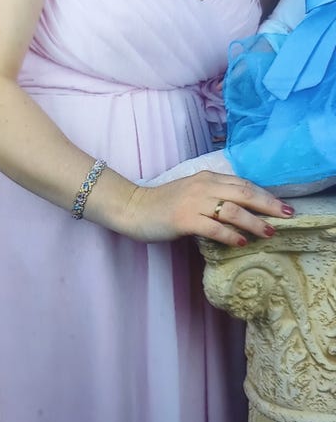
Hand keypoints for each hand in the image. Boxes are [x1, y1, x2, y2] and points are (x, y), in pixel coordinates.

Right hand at [121, 171, 293, 245]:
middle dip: (269, 205)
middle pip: (244, 193)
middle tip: (288, 216)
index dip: (265, 195)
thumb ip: (212, 195)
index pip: (243, 184)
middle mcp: (202, 187)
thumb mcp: (190, 192)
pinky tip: (241, 243)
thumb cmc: (162, 203)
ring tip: (269, 233)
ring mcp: (192, 203)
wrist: (134, 208)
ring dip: (254, 222)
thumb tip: (240, 210)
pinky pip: (213, 228)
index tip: (282, 206)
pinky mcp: (183, 220)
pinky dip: (230, 235)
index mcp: (206, 178)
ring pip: (232, 210)